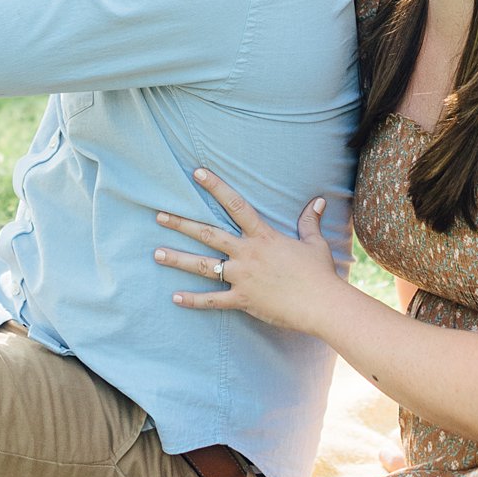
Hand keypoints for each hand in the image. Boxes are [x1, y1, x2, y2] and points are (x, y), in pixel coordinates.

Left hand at [154, 167, 342, 335]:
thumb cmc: (319, 273)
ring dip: (178, 259)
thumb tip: (319, 200)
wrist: (321, 303)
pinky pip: (213, 301)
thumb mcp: (315, 243)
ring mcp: (242, 277)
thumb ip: (310, 221)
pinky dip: (193, 301)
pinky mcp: (242, 300)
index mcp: (263, 236)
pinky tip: (175, 298)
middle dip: (182, 224)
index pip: (235, 205)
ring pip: (203, 266)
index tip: (197, 173)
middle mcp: (247, 253)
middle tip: (159, 215)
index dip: (215, 187)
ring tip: (156, 253)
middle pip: (208, 234)